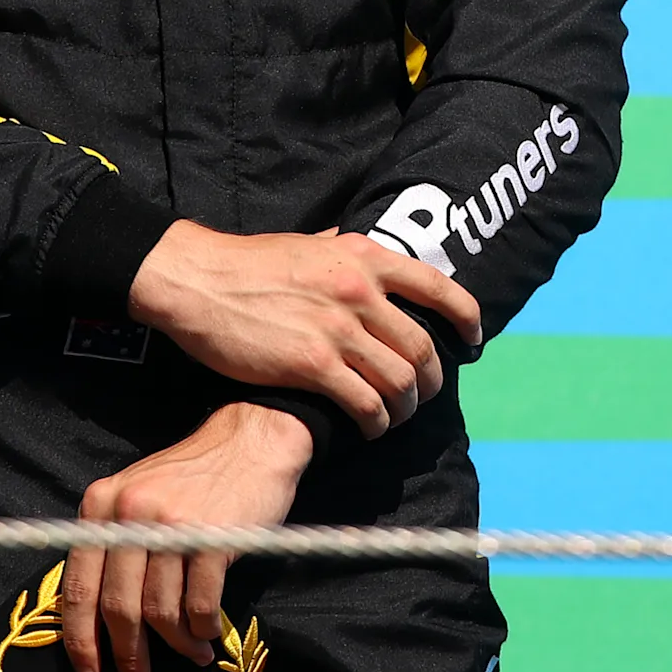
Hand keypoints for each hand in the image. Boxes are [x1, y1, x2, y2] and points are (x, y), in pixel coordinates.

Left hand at [61, 401, 310, 671]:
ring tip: (192, 654)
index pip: (79, 587)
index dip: (80, 640)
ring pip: (160, 611)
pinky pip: (199, 604)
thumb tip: (97, 621)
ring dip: (176, 644)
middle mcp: (128, 512)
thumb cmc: (192, 479)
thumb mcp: (137, 498)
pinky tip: (209, 635)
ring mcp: (170, 524)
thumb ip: (114, 546)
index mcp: (101, 505)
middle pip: (118, 607)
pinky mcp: (212, 537)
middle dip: (127, 656)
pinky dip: (202, 629)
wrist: (251, 440)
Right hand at [128, 221, 482, 438]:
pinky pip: (366, 404)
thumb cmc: (248, 263)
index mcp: (364, 257)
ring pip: (400, 381)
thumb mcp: (309, 243)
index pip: (440, 288)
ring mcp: (337, 329)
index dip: (466, 320)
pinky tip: (370, 428)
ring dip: (405, 408)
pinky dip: (376, 423)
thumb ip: (341, 248)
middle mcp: (359, 290)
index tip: (472, 342)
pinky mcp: (313, 364)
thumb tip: (355, 243)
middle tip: (422, 395)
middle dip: (432, 380)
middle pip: (423, 348)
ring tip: (395, 417)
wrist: (198, 280)